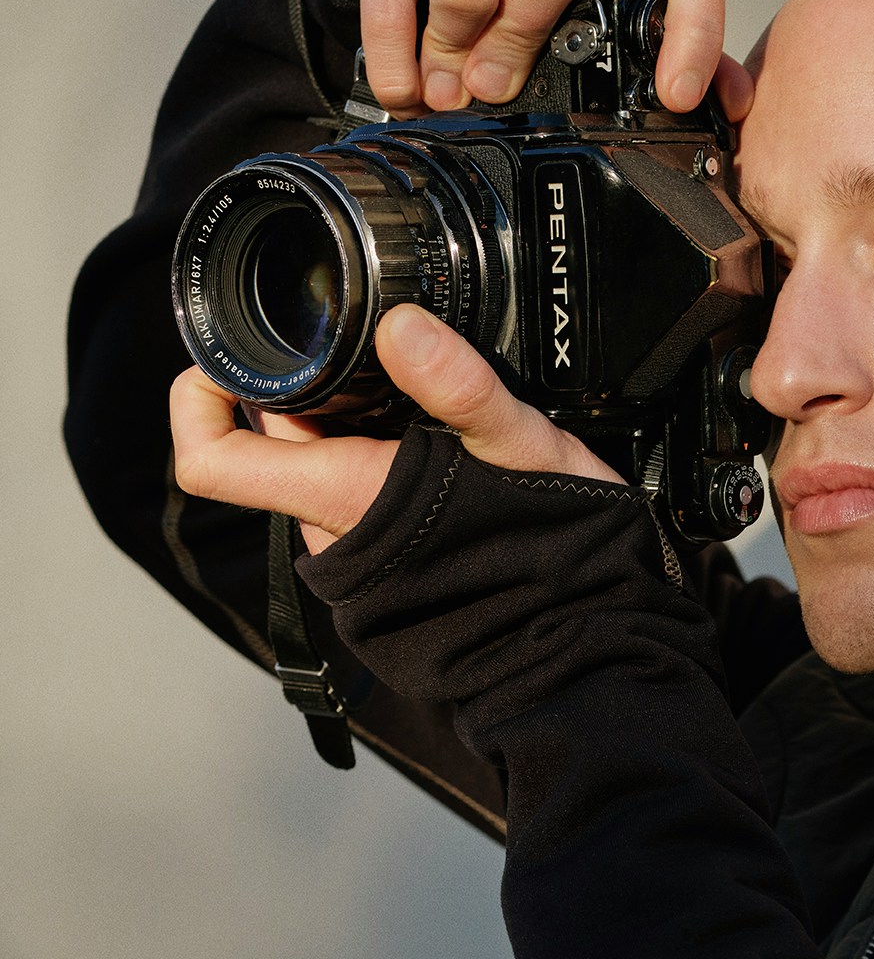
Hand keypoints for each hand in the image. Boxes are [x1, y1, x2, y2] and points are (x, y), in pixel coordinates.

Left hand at [170, 305, 620, 553]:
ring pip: (317, 462)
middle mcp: (333, 527)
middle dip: (305, 390)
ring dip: (346, 420)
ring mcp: (356, 547)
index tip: (232, 354)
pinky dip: (375, 452)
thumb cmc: (555, 551)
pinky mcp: (386, 554)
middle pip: (271, 443)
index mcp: (341, 497)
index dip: (200, 397)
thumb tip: (401, 325)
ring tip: (412, 395)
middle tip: (364, 350)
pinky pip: (353, 489)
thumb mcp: (522, 445)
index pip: (212, 460)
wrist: (587, 634)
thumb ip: (460, 384)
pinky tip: (431, 440)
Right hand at [345, 0, 754, 120]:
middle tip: (500, 90)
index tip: (679, 98)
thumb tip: (727, 102)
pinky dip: (398, 64)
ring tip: (452, 91)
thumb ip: (662, 35)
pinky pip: (394, 1)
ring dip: (455, 58)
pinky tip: (409, 88)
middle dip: (526, 44)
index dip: (694, 28)